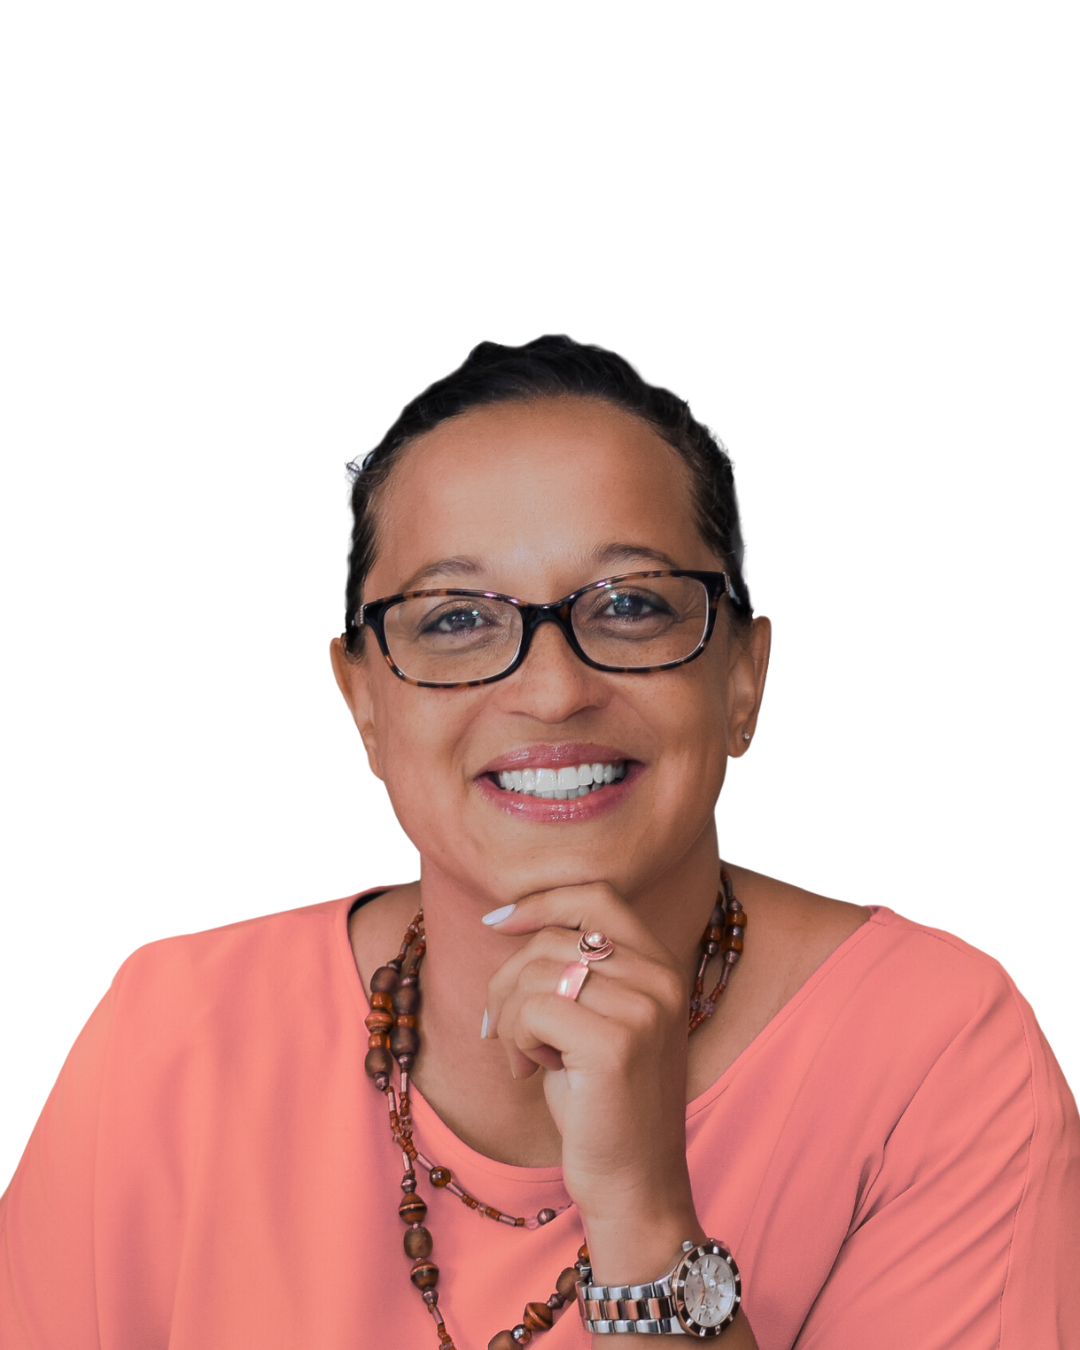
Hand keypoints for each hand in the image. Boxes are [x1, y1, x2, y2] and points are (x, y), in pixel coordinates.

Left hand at [482, 881, 697, 1230]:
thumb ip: (577, 968)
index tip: (498, 924)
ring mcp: (642, 1009)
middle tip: (503, 1031)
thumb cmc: (602, 1102)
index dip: (541, 901)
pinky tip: (529, 1071)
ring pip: (536, 973)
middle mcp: (660, 978)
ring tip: (524, 1058)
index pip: (596, 896)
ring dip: (510, 1018)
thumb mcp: (598, 1019)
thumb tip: (509, 922)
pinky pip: (532, 1010)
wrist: (634, 1184)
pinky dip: (515, 1039)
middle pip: (552, 939)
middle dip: (508, 982)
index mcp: (661, 965)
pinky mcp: (614, 1044)